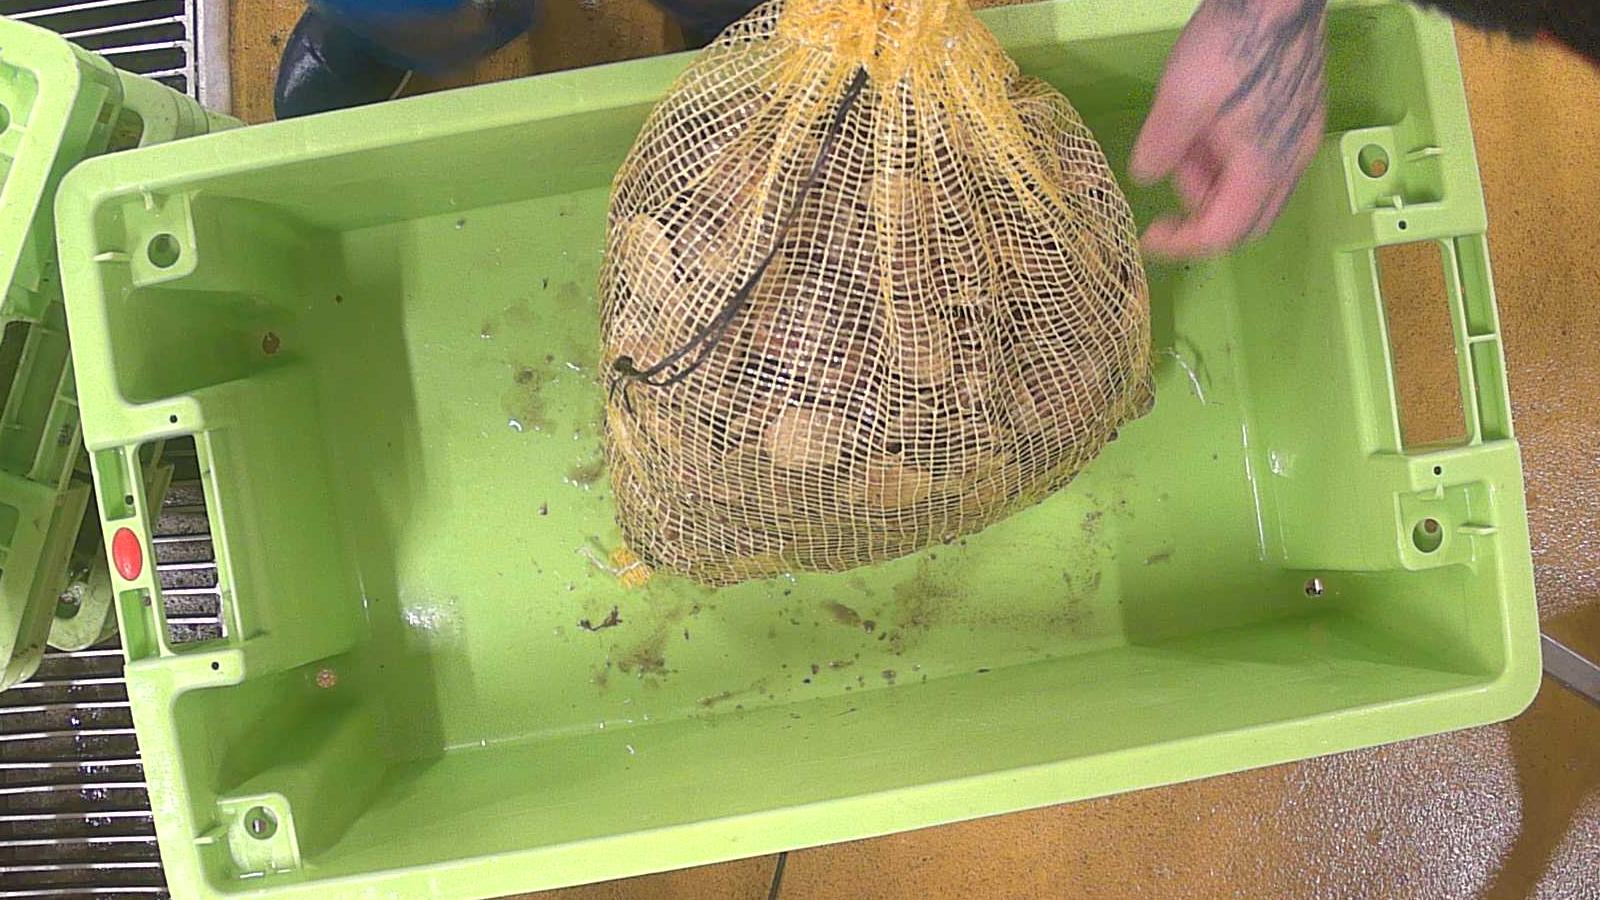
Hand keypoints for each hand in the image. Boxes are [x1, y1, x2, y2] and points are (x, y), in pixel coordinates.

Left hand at [1131, 0, 1328, 258]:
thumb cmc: (1232, 46)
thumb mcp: (1179, 100)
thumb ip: (1160, 149)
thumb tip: (1145, 176)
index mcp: (1264, 170)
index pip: (1222, 233)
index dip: (1182, 243)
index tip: (1149, 236)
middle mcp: (1292, 164)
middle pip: (1246, 220)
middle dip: (1202, 211)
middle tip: (1173, 169)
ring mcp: (1302, 141)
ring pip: (1256, 191)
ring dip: (1215, 179)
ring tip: (1188, 133)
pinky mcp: (1302, 119)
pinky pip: (1266, 162)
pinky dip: (1233, 159)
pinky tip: (1212, 123)